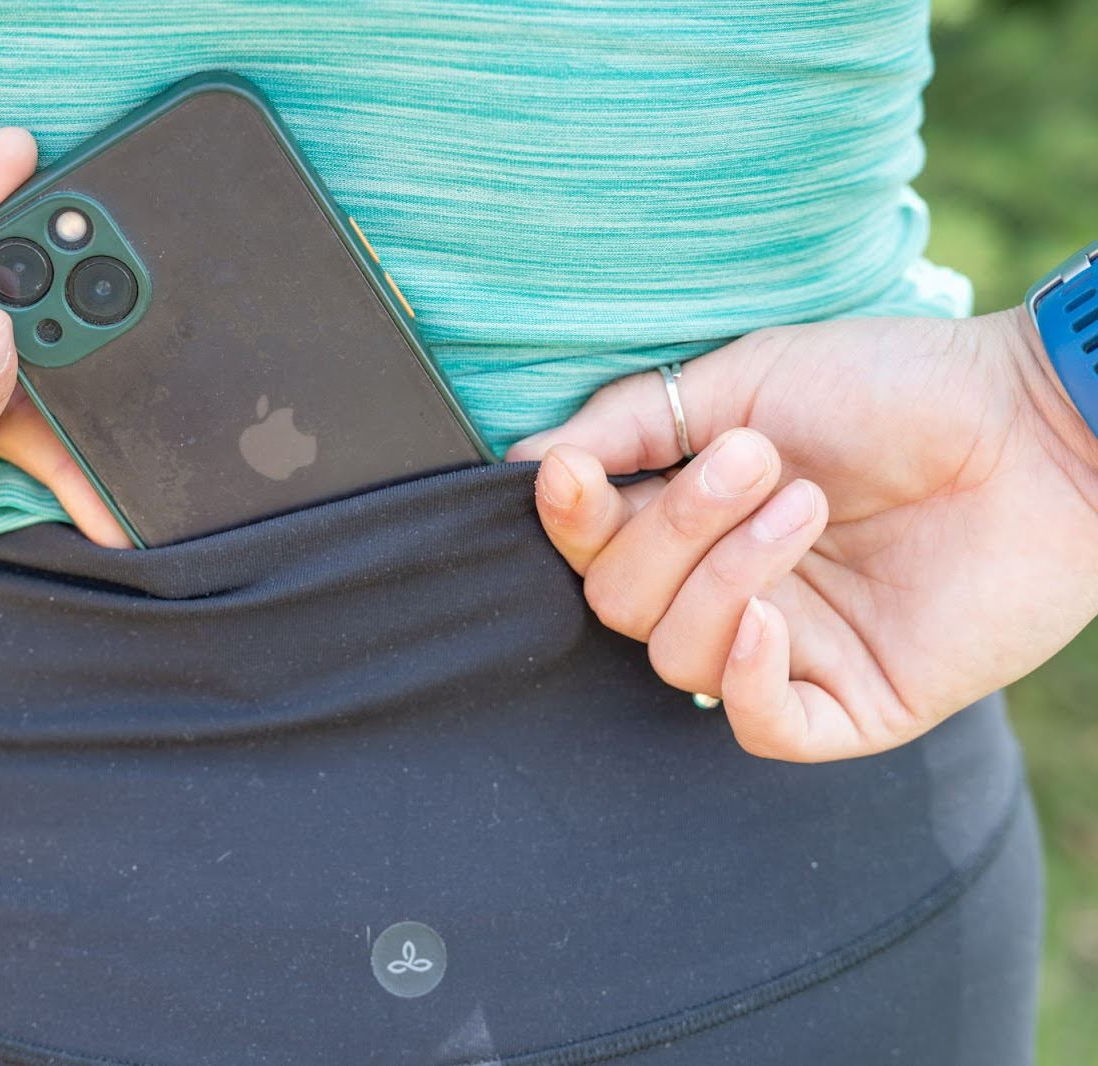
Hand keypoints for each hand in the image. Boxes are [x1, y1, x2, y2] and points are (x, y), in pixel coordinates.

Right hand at [508, 309, 1097, 761]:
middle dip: (672, 531)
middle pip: (620, 605)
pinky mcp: (852, 704)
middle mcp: (726, 591)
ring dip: (726, 576)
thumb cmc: (895, 388)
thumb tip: (529, 462)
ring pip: (678, 658)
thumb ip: (634, 419)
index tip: (573, 473)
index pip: (590, 548)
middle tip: (755, 459)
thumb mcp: (746, 378)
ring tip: (804, 501)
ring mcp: (786, 652)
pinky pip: (760, 727)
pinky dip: (747, 682)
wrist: (1036, 424)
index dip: (568, 521)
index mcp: (692, 521)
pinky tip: (773, 622)